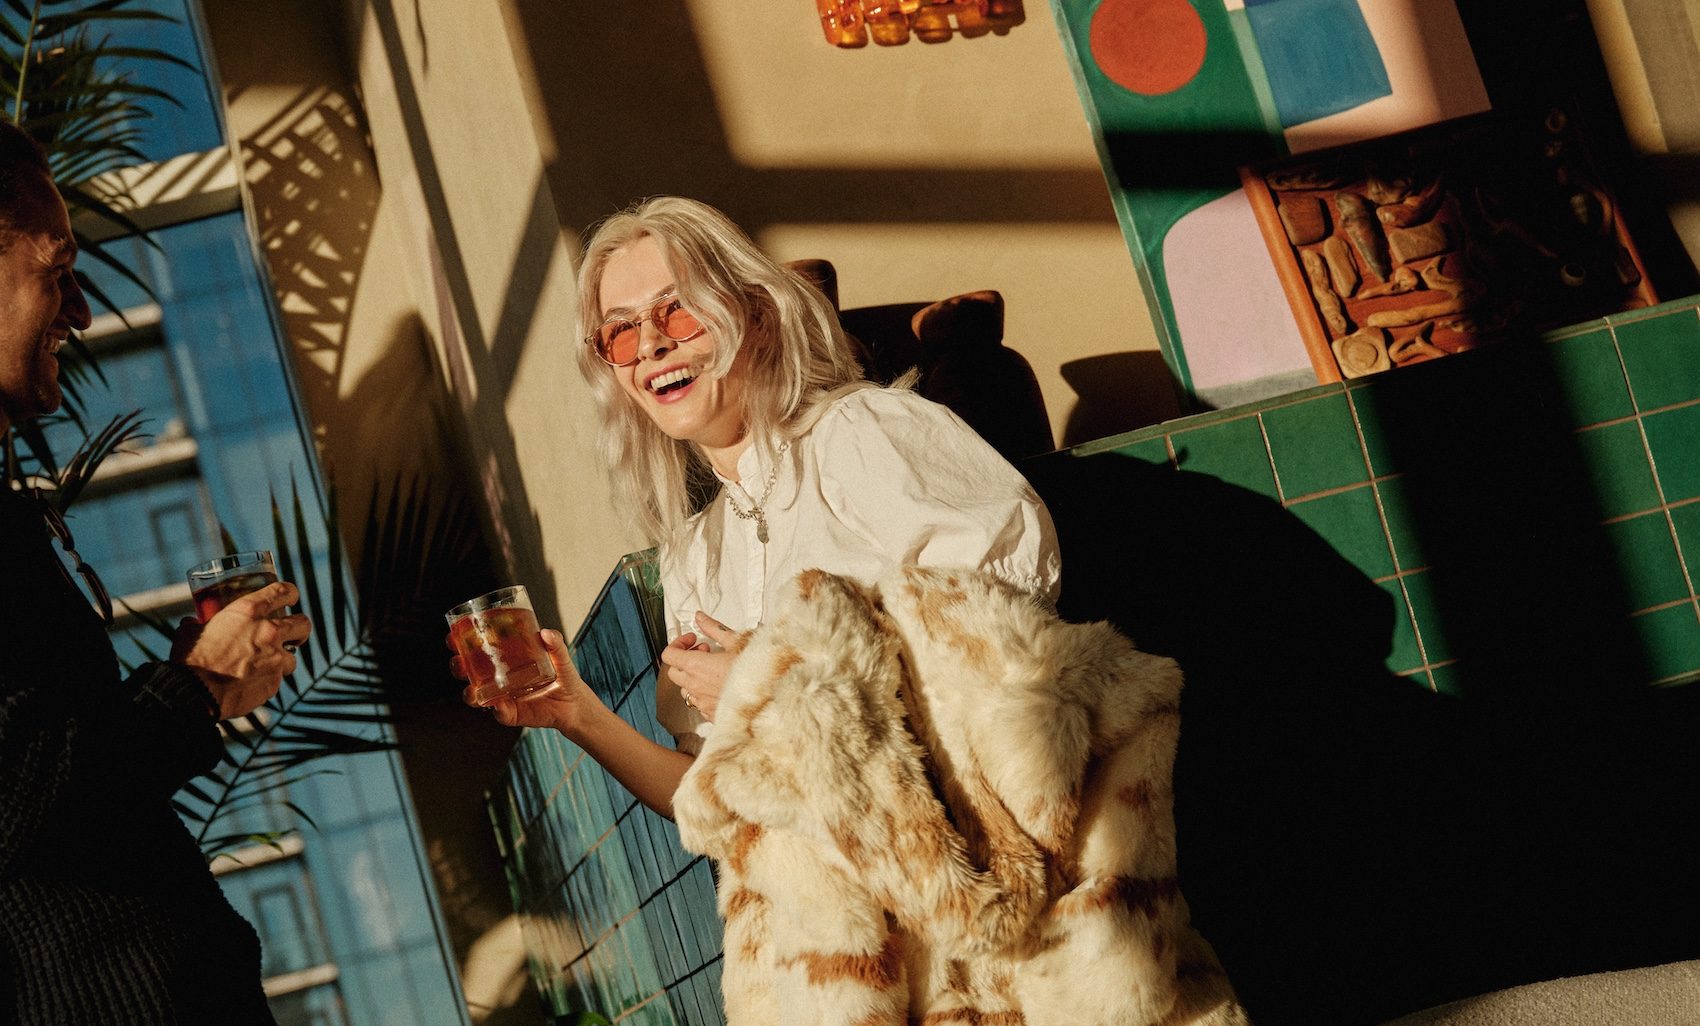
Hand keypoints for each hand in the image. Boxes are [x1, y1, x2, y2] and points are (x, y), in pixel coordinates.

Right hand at [172, 581, 311, 720]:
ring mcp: (276, 657)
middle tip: (292, 634)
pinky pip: (278, 679)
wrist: (195, 693)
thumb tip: (192, 622)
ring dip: (282, 660)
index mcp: (249, 611)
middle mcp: (268, 631)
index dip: (290, 593)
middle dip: (299, 628)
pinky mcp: (275, 681)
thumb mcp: (190, 631)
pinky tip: (253, 684)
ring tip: (265, 665)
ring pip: (293, 656)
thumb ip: (197, 623)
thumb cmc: (190, 660)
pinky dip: (269, 680)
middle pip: (303, 623)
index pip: (282, 591)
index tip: (291, 598)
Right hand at [452, 629, 597, 732]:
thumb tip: (546, 633)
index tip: (453, 637)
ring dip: (469, 693)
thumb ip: (555, 644)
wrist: (574, 703)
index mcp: (505, 661)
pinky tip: (499, 706)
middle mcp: (498, 679)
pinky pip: (500, 714)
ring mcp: (503, 697)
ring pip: (477, 696)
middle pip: (469, 673)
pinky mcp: (512, 714)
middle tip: (459, 662)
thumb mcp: (560, 657)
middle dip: (458, 667)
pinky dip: (498, 711)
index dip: (461, 645)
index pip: (477, 652)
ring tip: (471, 690)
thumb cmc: (563, 676)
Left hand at [660, 612, 745, 722]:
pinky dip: (704, 693)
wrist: (773, 696)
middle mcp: (695, 686)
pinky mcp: (712, 714)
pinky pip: (699, 703)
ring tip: (714, 670)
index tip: (693, 640)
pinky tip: (721, 685)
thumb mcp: (736, 641)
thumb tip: (700, 618)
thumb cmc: (756, 669)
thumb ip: (713, 628)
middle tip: (705, 652)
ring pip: (686, 689)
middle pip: (674, 672)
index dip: (678, 643)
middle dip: (685, 659)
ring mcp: (702, 703)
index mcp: (697, 666)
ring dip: (694, 678)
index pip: (669, 655)